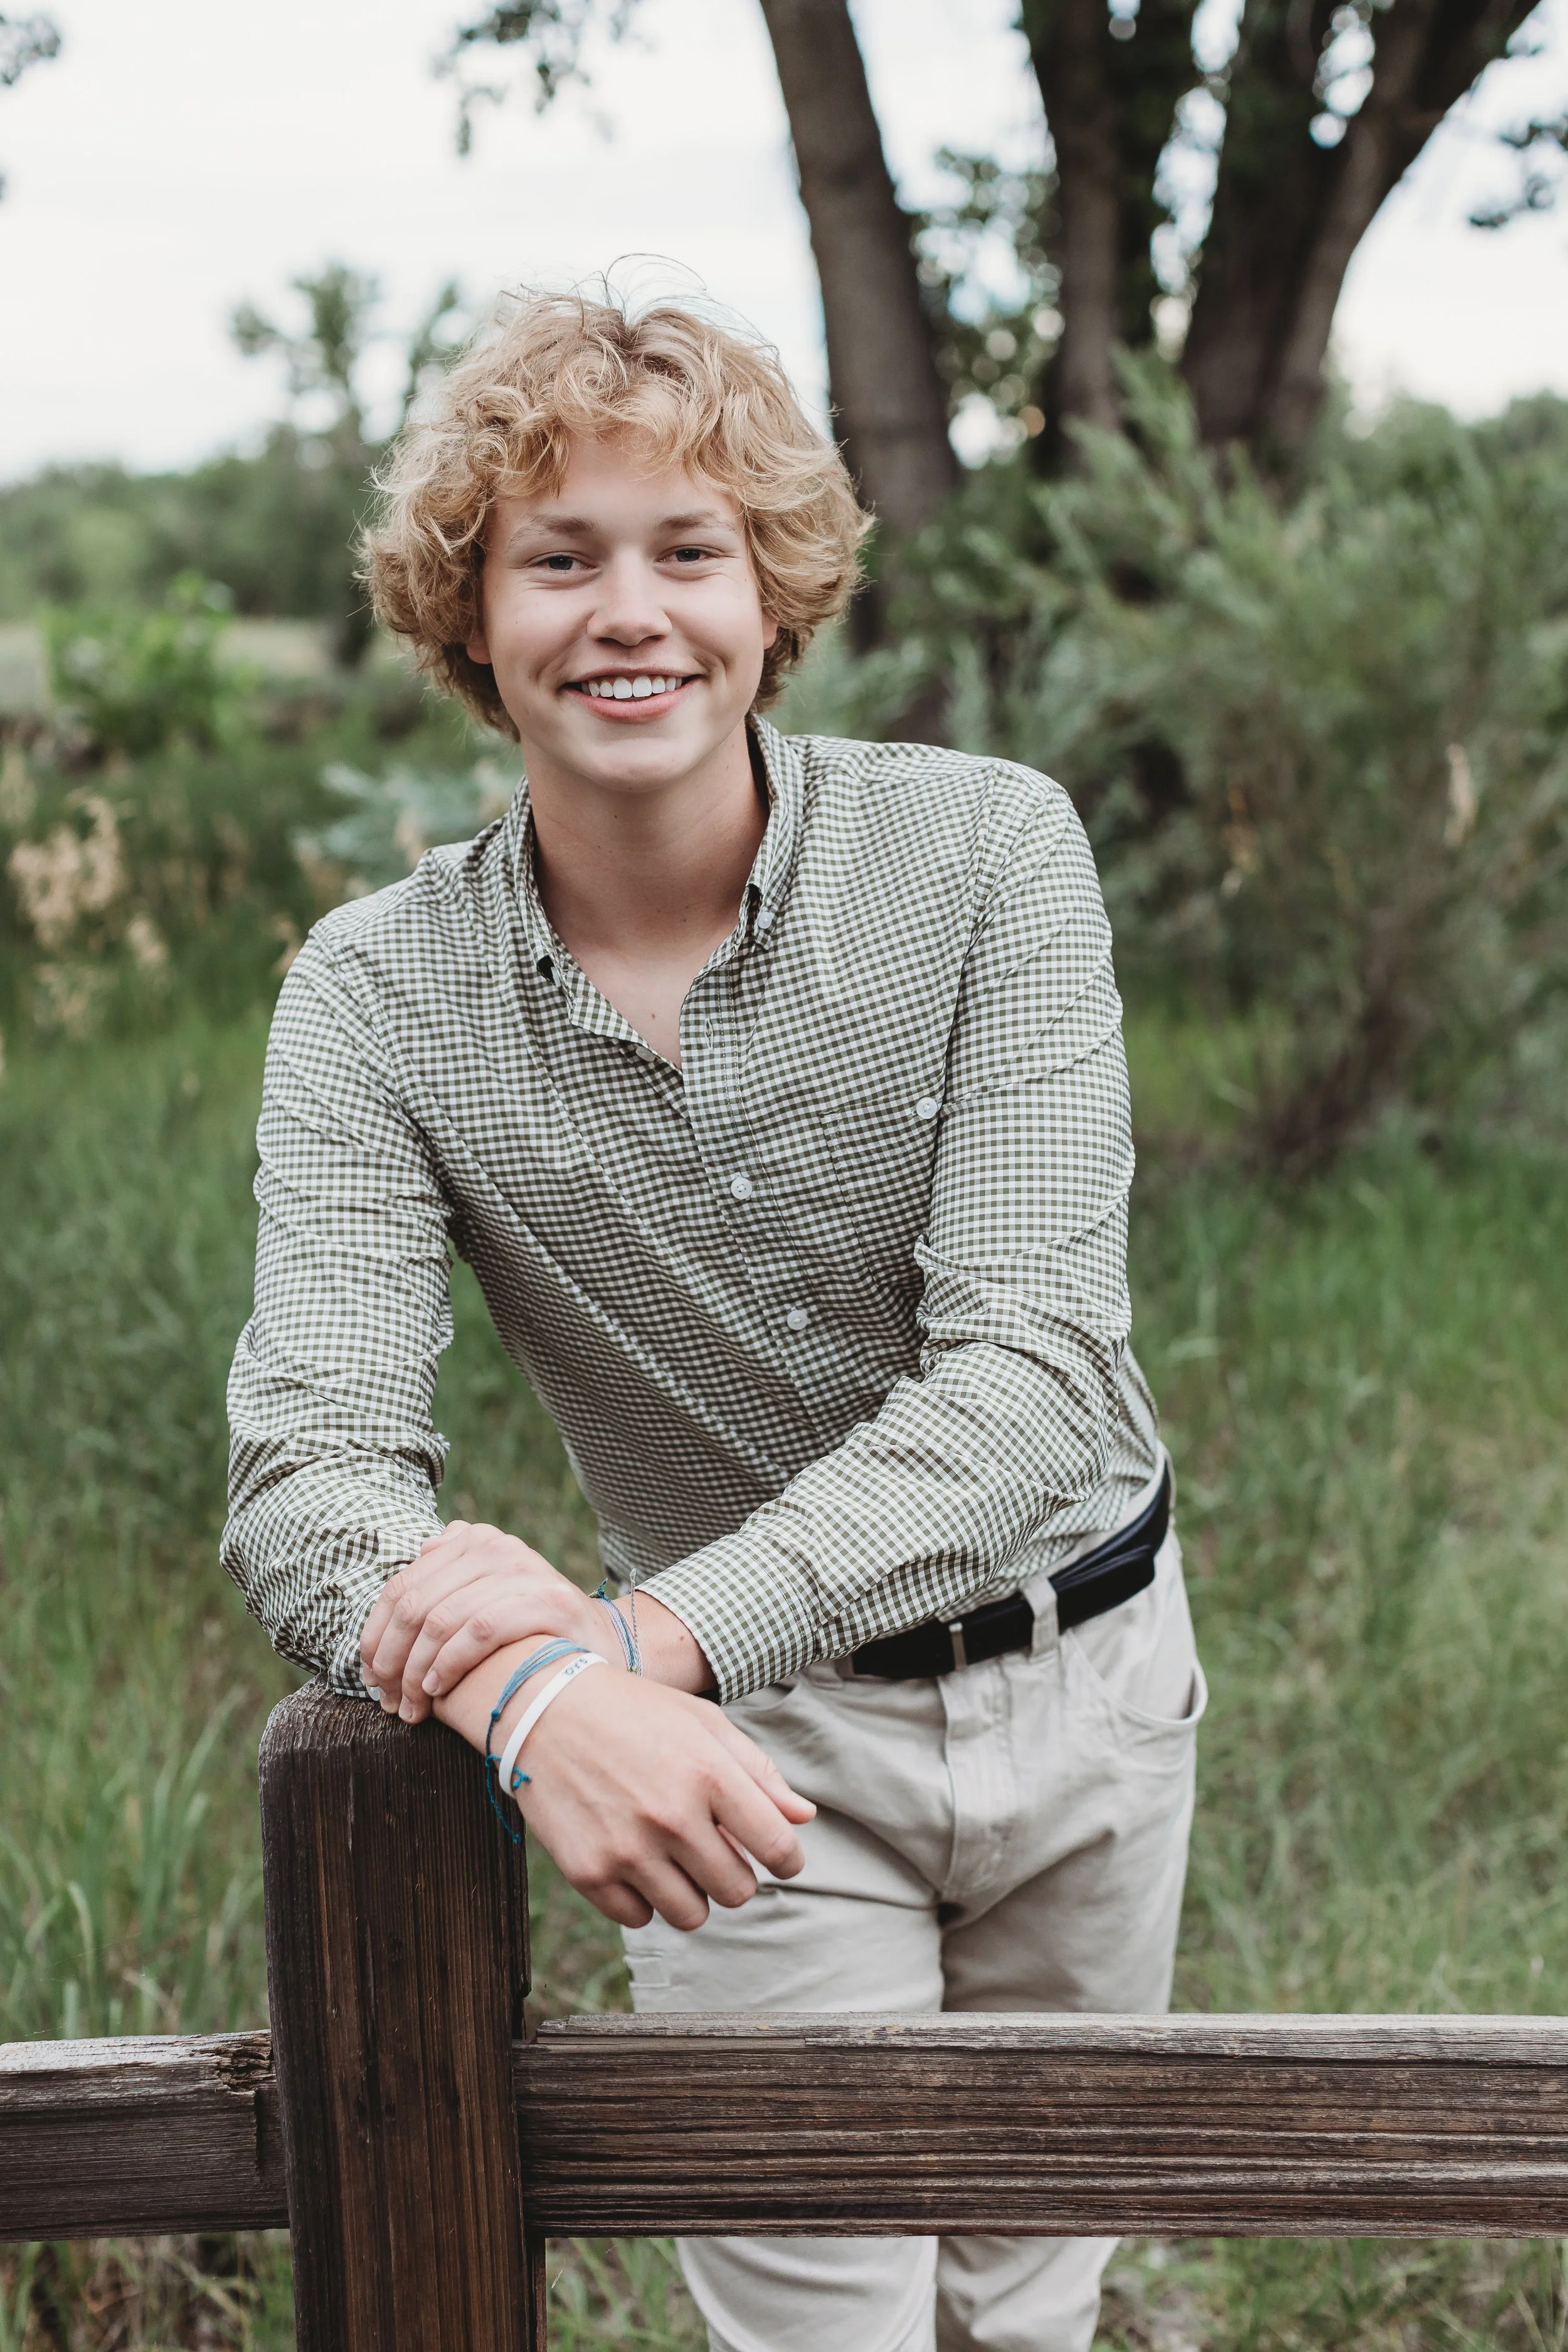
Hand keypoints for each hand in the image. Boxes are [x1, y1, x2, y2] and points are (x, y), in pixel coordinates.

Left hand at [360, 1521, 604, 1720]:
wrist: (603, 1644)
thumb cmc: (530, 1629)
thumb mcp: (489, 1592)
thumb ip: (454, 1570)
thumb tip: (421, 1549)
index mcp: (474, 1540)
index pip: (401, 1586)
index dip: (375, 1636)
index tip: (371, 1678)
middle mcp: (497, 1546)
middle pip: (415, 1604)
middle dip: (391, 1659)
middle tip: (386, 1700)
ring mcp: (525, 1571)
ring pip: (440, 1619)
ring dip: (415, 1671)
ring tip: (411, 1706)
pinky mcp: (548, 1602)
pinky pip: (480, 1630)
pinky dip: (450, 1663)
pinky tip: (439, 1688)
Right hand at [439, 1648, 815, 1930]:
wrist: (545, 1710)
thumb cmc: (634, 1713)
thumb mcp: (703, 1724)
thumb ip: (758, 1772)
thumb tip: (803, 1817)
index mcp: (709, 1774)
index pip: (777, 1847)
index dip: (787, 1858)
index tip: (779, 1856)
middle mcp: (671, 1816)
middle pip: (738, 1890)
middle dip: (736, 1874)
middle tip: (715, 1848)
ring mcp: (627, 1849)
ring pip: (692, 1915)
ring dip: (693, 1893)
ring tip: (675, 1857)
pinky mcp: (588, 1873)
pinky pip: (640, 1919)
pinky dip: (644, 1899)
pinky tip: (636, 1861)